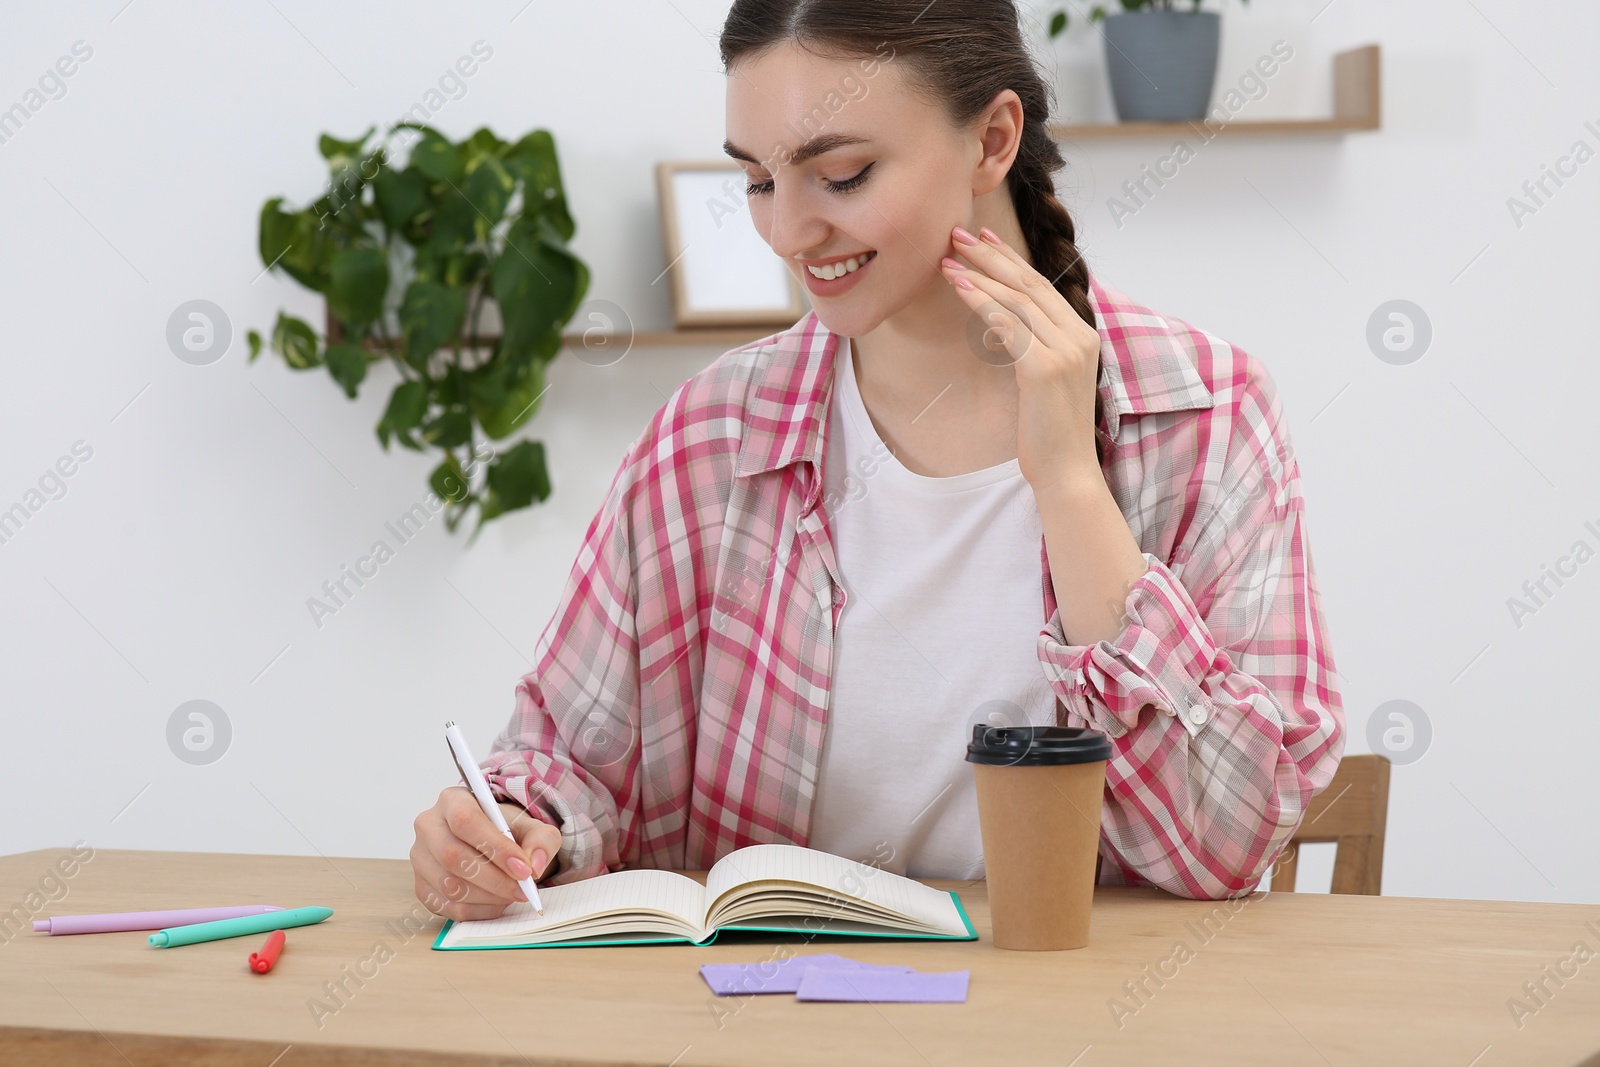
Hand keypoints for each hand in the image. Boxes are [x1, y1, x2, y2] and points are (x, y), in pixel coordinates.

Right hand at [410, 786, 562, 919]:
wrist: (490, 841)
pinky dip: (477, 911)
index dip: (496, 848)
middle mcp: (428, 826)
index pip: (465, 821)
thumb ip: (541, 840)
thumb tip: (535, 865)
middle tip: (523, 889)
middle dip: (494, 879)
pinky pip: (447, 907)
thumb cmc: (506, 830)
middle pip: (453, 857)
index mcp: (452, 800)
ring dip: (487, 897)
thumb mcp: (532, 826)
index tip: (524, 869)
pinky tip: (496, 903)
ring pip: (449, 886)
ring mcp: (420, 858)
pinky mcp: (421, 886)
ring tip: (511, 894)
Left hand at [940, 224, 1103, 491]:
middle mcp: (1079, 336)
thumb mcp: (1046, 380)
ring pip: (1016, 300)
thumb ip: (1037, 347)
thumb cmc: (1050, 433)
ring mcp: (1065, 350)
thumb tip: (1005, 322)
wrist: (1066, 472)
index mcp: (1083, 335)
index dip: (1009, 260)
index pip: (1042, 286)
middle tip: (957, 234)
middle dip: (990, 256)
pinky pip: (1007, 326)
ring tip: (946, 259)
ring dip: (978, 276)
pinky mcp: (1045, 368)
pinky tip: (958, 288)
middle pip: (1029, 284)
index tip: (983, 239)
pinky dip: (980, 303)